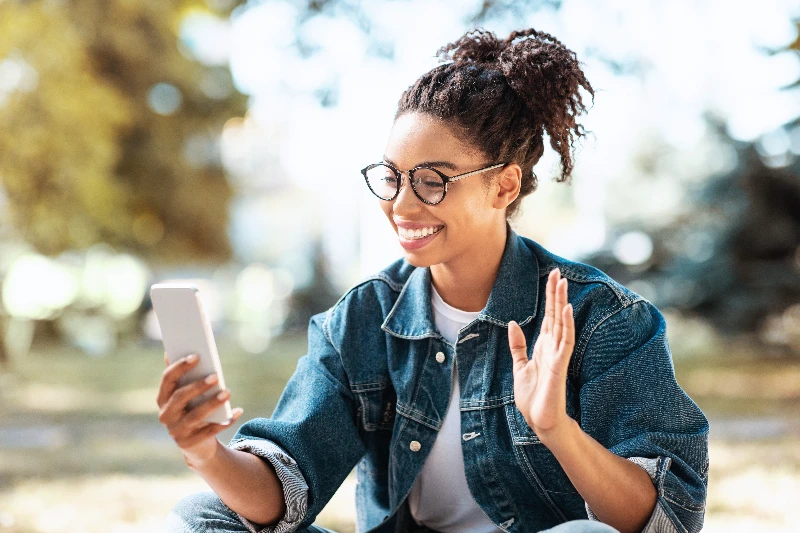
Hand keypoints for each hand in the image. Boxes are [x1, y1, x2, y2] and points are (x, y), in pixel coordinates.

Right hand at [157, 353, 243, 464]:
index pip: (168, 379)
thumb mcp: (185, 394)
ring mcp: (177, 431)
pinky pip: (211, 431)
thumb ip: (182, 376)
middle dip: (198, 385)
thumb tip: (171, 352)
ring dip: (212, 403)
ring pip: (196, 415)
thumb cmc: (191, 410)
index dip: (180, 367)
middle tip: (216, 376)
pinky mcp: (190, 443)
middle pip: (180, 397)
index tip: (197, 356)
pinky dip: (226, 421)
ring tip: (228, 392)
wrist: (195, 444)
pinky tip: (238, 411)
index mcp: (163, 398)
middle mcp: (166, 415)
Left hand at [508, 267, 574, 442]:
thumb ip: (518, 346)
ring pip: (562, 323)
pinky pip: (565, 341)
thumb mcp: (519, 366)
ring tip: (562, 283)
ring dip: (561, 303)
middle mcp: (553, 347)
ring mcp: (558, 355)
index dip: (549, 297)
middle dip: (556, 293)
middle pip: (555, 315)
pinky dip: (566, 325)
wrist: (539, 420)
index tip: (551, 277)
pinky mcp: (560, 365)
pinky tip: (565, 310)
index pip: (548, 316)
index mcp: (543, 346)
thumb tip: (513, 323)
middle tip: (557, 271)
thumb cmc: (532, 397)